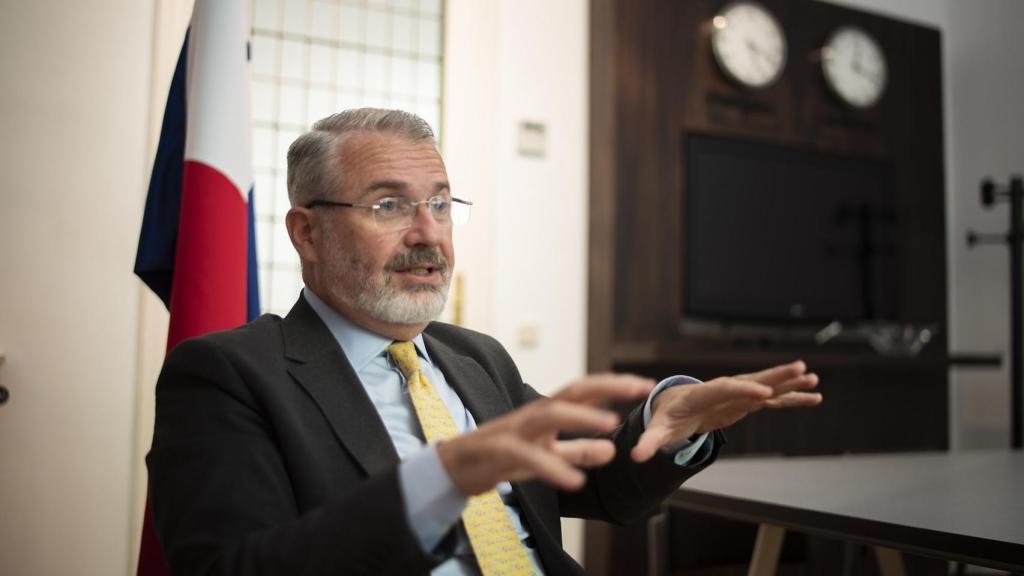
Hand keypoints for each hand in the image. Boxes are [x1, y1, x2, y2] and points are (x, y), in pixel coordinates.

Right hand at [436, 374, 654, 495]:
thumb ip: (576, 452)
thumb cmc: (501, 457)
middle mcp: (533, 414)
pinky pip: (528, 456)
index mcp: (546, 412)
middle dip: (607, 387)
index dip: (614, 387)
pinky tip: (575, 482)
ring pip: (550, 414)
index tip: (646, 385)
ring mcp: (515, 429)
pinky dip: (552, 467)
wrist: (455, 467)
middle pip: (572, 391)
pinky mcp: (499, 450)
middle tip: (638, 388)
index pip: (584, 392)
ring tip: (612, 426)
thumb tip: (610, 450)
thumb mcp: (546, 455)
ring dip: (581, 418)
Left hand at [631, 361, 821, 461]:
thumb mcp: (656, 431)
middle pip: (750, 380)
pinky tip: (815, 396)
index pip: (722, 389)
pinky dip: (792, 398)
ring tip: (814, 378)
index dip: (742, 389)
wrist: (673, 404)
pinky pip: (773, 399)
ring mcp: (737, 394)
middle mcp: (722, 389)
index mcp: (701, 394)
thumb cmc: (666, 416)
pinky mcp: (746, 402)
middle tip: (798, 369)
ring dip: (789, 383)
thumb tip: (635, 456)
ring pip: (766, 386)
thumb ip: (648, 442)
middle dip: (774, 375)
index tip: (763, 392)